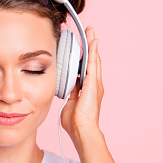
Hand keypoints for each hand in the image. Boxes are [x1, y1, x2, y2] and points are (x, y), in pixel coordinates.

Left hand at [61, 26, 103, 144]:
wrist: (82, 129)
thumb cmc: (75, 122)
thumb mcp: (70, 103)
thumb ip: (70, 95)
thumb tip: (68, 89)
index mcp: (87, 89)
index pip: (86, 69)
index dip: (85, 58)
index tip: (82, 49)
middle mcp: (93, 85)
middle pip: (92, 61)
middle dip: (91, 47)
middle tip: (90, 33)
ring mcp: (95, 83)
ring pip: (94, 59)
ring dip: (93, 45)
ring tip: (91, 32)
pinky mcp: (93, 83)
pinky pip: (93, 63)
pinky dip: (94, 51)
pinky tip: (93, 41)